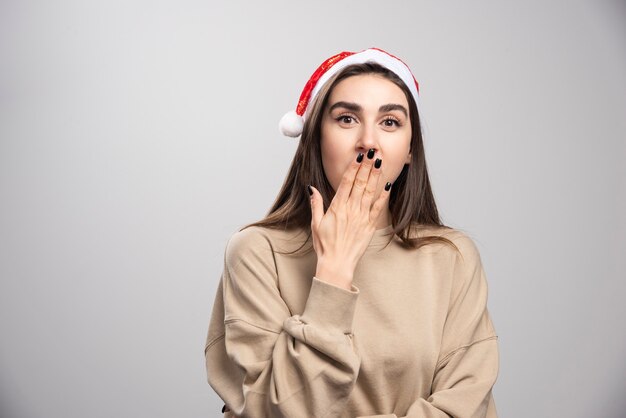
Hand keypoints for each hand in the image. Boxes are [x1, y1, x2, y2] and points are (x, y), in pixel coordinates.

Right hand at [308, 150, 391, 289]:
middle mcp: (351, 210)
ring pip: (370, 192)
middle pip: (360, 183)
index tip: (359, 156)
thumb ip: (316, 204)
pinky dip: (383, 195)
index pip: (346, 182)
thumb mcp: (315, 223)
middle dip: (366, 166)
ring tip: (380, 162)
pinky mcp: (369, 226)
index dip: (353, 168)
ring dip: (375, 176)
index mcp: (337, 208)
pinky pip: (378, 207)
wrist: (337, 264)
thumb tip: (311, 188)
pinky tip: (387, 184)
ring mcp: (361, 217)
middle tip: (372, 152)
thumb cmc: (325, 245)